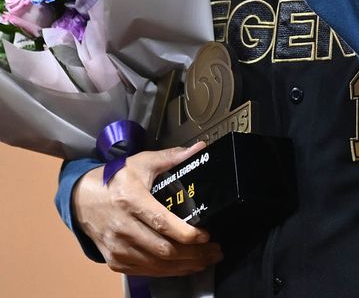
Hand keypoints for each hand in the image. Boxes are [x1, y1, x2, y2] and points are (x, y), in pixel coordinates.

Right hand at [72, 142, 222, 276]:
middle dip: (193, 254)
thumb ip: (172, 157)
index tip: (206, 234)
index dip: (186, 234)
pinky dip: (168, 272)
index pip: (162, 223)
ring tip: (206, 259)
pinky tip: (184, 267)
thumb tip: (200, 148)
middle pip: (163, 249)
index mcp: (131, 200)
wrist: (82, 199)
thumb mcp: (142, 162)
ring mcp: (117, 248)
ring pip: (156, 265)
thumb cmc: (115, 179)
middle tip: (215, 250)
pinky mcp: (115, 261)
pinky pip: (146, 272)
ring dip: (185, 266)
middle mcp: (123, 227)